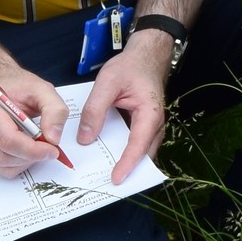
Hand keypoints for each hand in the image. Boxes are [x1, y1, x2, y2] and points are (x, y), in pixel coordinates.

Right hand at [0, 62, 69, 178]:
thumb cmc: (17, 87)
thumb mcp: (42, 90)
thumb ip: (54, 111)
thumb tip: (53, 138)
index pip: (7, 139)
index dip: (33, 150)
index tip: (52, 150)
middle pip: (4, 156)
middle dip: (31, 156)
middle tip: (48, 148)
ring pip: (2, 166)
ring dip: (25, 161)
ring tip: (34, 144)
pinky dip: (16, 163)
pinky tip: (22, 148)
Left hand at [78, 30, 169, 180]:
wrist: (146, 56)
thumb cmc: (131, 66)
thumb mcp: (108, 82)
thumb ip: (96, 109)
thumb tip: (86, 138)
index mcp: (150, 113)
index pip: (138, 145)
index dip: (127, 164)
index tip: (116, 179)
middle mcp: (155, 124)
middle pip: (143, 154)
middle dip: (128, 170)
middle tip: (106, 184)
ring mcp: (151, 126)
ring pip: (140, 151)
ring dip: (126, 162)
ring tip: (105, 175)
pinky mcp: (144, 126)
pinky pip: (135, 143)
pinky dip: (123, 151)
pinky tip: (106, 154)